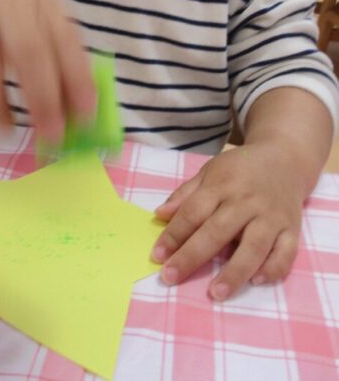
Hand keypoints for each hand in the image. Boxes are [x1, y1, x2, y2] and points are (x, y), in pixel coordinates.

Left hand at [151, 144, 303, 299]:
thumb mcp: (210, 171)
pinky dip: (273, 268)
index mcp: (222, 185)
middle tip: (170, 277)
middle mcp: (246, 201)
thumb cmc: (240, 170)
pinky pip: (286, 253)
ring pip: (253, 247)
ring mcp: (271, 216)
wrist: (285, 158)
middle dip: (192, 256)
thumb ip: (186, 194)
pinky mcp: (292, 229)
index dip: (173, 235)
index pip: (193, 212)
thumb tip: (160, 214)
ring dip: (234, 271)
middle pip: (217, 231)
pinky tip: (256, 281)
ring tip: (216, 293)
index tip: (157, 257)